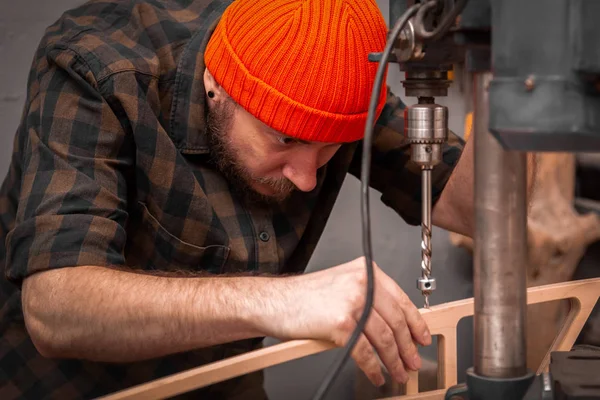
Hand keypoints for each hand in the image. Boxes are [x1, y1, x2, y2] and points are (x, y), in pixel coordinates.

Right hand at [264, 257, 431, 386]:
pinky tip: (376, 375)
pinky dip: (373, 368)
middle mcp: (362, 283)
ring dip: (394, 360)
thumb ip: (368, 297)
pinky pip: (365, 352)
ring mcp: (352, 302)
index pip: (401, 299)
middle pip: (395, 320)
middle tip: (413, 361)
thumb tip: (392, 325)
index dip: (416, 323)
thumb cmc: (303, 296)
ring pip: (384, 338)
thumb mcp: (342, 285)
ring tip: (398, 373)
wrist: (275, 301)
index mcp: (365, 272)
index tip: (423, 337)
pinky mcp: (341, 323)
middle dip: (407, 346)